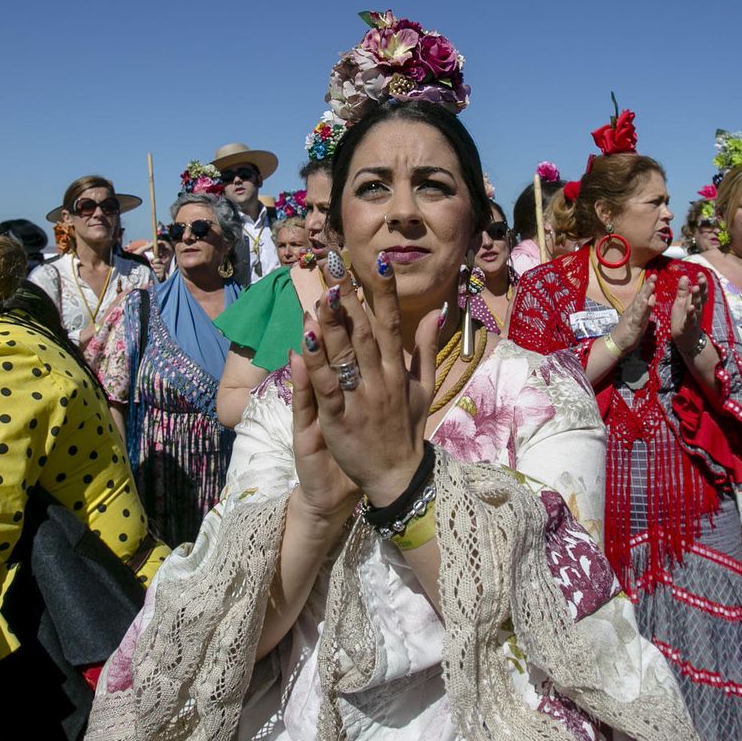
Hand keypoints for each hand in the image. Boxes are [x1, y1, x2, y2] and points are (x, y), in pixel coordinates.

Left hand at [295, 255, 438, 508]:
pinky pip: (327, 387)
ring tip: (321, 294)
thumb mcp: (424, 388)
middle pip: (363, 333)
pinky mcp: (340, 419)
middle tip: (336, 267)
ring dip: (331, 324)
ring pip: (345, 355)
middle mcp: (381, 380)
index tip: (378, 264)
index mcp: (398, 370)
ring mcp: (361, 399)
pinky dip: (316, 364)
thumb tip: (436, 312)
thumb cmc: (406, 429)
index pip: (392, 324)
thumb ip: (424, 349)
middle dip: (350, 298)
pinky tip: (304, 341)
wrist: (397, 476)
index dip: (385, 294)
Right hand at [610, 274, 655, 350]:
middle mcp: (633, 309)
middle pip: (641, 295)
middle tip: (654, 275)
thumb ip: (647, 308)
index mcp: (635, 308)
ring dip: (645, 293)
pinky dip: (642, 308)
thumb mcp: (640, 318)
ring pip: (640, 303)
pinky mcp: (633, 324)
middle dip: (647, 285)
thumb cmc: (629, 331)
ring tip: (651, 284)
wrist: (617, 343)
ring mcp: (632, 316)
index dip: (648, 285)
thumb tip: (653, 296)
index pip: (642, 295)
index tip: (654, 276)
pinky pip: (638, 315)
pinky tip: (646, 301)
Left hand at [668, 273, 706, 351]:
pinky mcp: (689, 326)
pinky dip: (691, 313)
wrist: (685, 339)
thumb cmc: (683, 319)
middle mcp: (697, 309)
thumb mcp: (681, 303)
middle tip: (701, 278)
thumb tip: (684, 276)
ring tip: (695, 288)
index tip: (700, 273)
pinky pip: (691, 319)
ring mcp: (694, 318)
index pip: (700, 291)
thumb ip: (682, 291)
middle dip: (702, 287)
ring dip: (696, 298)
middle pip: (701, 297)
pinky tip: (691, 307)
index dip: (701, 282)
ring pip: (697, 306)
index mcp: (695, 303)